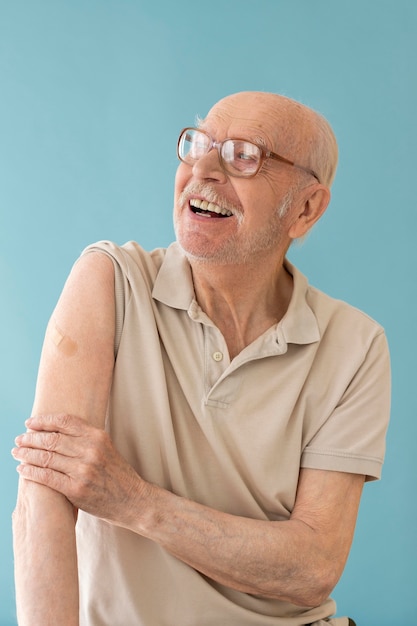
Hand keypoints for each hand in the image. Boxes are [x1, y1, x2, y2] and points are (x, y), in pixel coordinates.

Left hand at [12, 414, 144, 527]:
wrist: (133, 500)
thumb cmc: (117, 475)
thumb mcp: (107, 449)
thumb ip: (86, 440)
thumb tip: (57, 432)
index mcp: (98, 436)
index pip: (65, 422)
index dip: (44, 421)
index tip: (30, 423)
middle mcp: (91, 450)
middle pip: (52, 439)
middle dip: (31, 438)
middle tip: (19, 439)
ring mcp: (84, 470)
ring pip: (47, 457)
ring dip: (27, 454)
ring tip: (17, 452)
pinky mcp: (77, 490)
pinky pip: (48, 478)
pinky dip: (32, 472)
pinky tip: (22, 469)